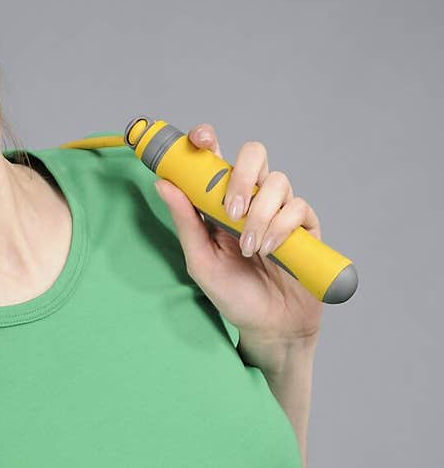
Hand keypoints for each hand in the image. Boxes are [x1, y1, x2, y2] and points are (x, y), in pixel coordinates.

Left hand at [154, 124, 322, 367]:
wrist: (270, 327)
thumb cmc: (233, 295)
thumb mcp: (200, 261)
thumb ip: (186, 222)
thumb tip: (164, 184)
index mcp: (221, 203)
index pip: (216, 158)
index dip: (208, 140)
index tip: (201, 140)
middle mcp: (252, 199)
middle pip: (255, 154)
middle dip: (243, 175)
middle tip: (232, 209)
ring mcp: (280, 210)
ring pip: (278, 181)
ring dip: (261, 213)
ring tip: (250, 249)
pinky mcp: (305, 226)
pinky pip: (298, 207)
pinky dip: (281, 227)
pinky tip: (270, 251)